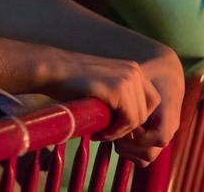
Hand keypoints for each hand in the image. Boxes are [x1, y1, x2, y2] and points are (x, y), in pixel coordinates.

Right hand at [38, 56, 158, 144]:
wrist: (53, 70)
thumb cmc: (73, 83)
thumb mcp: (105, 87)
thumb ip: (121, 100)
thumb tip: (136, 127)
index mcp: (133, 70)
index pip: (151, 102)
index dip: (136, 119)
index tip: (116, 128)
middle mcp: (135, 71)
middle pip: (148, 112)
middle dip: (129, 128)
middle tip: (108, 134)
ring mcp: (128, 79)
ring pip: (139, 119)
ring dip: (121, 132)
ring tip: (100, 133)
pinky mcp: (118, 89)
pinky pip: (128, 120)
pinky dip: (115, 132)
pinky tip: (98, 132)